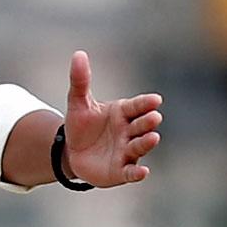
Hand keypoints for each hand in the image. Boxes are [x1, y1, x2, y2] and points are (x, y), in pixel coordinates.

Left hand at [62, 50, 162, 187]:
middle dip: (148, 121)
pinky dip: (137, 173)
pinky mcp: (121, 171)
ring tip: (153, 137)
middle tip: (154, 116)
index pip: (137, 106)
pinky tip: (143, 172)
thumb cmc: (81, 125)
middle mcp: (129, 131)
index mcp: (122, 112)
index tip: (155, 100)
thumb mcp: (77, 102)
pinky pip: (131, 172)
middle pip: (141, 125)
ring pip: (139, 146)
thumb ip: (80, 80)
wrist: (71, 151)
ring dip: (147, 142)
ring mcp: (127, 151)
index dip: (146, 103)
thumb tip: (78, 54)